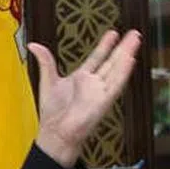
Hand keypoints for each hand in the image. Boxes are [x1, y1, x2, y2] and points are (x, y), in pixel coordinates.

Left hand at [28, 29, 141, 167]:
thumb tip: (34, 45)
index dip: (105, 45)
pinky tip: (130, 59)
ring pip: (117, 70)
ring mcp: (100, 92)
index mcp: (82, 79)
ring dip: (127, 55)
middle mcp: (93, 85)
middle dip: (123, 47)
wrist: (55, 134)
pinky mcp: (104, 101)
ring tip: (135, 40)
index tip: (113, 33)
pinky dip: (123, 72)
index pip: (97, 58)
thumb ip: (45, 62)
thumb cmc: (53, 116)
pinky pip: (116, 85)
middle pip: (112, 62)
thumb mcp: (48, 82)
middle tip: (134, 34)